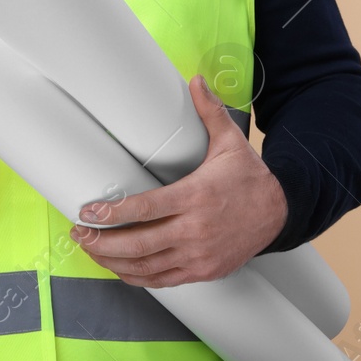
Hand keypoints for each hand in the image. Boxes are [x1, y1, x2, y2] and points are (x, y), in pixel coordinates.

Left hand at [71, 75, 287, 287]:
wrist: (280, 213)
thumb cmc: (249, 178)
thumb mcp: (230, 142)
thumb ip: (209, 112)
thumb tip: (196, 80)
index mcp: (195, 196)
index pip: (146, 208)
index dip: (114, 213)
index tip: (89, 212)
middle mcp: (195, 229)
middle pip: (139, 243)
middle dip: (102, 242)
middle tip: (79, 233)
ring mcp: (199, 254)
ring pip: (147, 266)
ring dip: (113, 262)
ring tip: (91, 250)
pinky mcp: (203, 271)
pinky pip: (163, 280)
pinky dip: (138, 277)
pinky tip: (120, 268)